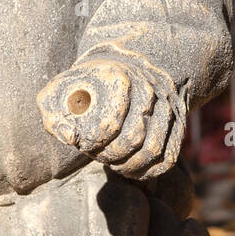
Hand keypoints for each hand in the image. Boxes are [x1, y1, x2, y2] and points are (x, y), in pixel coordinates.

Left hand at [37, 58, 182, 177]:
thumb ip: (56, 108)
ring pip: (152, 151)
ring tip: (111, 163)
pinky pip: (167, 158)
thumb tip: (68, 136)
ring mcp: (168, 108)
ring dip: (128, 165)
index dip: (95, 140)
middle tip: (95, 155)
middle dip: (110, 154)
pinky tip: (130, 169)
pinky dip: (148, 171)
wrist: (134, 64)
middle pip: (133, 139)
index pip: (110, 122)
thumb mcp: (67, 85)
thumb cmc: (91, 81)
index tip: (83, 143)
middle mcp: (151, 90)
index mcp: (122, 76)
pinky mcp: (178, 125)